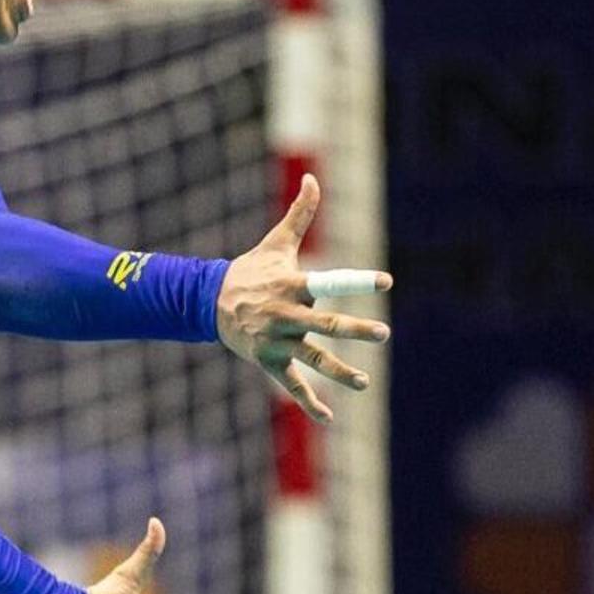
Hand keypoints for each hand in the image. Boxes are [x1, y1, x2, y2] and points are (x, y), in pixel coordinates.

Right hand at [214, 174, 390, 423]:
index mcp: (293, 285)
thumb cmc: (252, 270)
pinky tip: (328, 418)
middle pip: (325, 324)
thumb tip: (313, 176)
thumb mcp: (276, 243)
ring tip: (363, 383)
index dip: (357, 281)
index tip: (386, 281)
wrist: (208, 301)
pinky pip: (291, 384)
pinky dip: (309, 402)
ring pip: (312, 358)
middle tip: (383, 333)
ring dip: (338, 372)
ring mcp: (277, 340)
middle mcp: (286, 314)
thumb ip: (301, 213)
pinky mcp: (268, 360)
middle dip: (354, 329)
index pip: (330, 281)